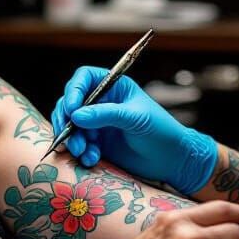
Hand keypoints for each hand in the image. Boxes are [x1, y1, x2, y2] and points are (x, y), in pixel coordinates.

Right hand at [51, 67, 217, 194]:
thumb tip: (76, 115)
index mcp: (113, 87)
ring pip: (71, 125)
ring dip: (72, 139)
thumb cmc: (161, 131)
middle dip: (66, 119)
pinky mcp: (97, 143)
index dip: (74, 91)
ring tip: (83, 152)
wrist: (172, 160)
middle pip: (70, 102)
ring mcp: (97, 123)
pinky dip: (81, 152)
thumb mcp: (135, 118)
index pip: (84, 79)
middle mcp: (102, 102)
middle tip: (68, 136)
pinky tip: (92, 159)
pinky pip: (78, 144)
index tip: (72, 109)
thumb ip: (106, 114)